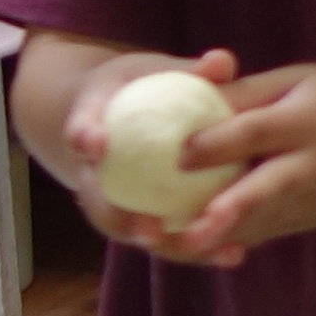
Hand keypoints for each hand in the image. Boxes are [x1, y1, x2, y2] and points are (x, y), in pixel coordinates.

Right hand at [59, 47, 250, 265]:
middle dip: (119, 219)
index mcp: (89, 128)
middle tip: (149, 228)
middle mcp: (95, 176)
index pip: (79, 130)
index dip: (84, 136)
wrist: (119, 117)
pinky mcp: (143, 223)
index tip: (95, 143)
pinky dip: (199, 250)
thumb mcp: (159, 71)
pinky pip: (169, 240)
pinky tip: (236, 255)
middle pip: (99, 204)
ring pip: (134, 234)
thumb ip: (190, 70)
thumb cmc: (143, 89)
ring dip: (167, 246)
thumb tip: (224, 60)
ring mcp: (115, 205)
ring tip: (205, 249)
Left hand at [125, 59, 315, 266]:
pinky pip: (261, 233)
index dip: (219, 144)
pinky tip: (191, 249)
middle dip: (231, 209)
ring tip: (180, 246)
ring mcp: (312, 202)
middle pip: (268, 189)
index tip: (179, 154)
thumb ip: (249, 92)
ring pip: (261, 223)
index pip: (260, 134)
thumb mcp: (299, 80)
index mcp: (311, 123)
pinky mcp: (303, 223)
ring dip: (220, 237)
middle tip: (195, 225)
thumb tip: (189, 97)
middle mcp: (314, 168)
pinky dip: (228, 243)